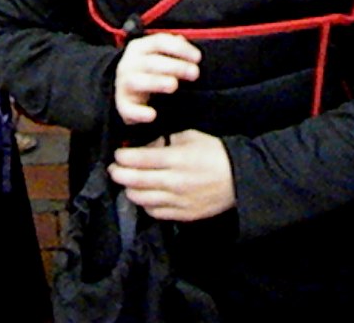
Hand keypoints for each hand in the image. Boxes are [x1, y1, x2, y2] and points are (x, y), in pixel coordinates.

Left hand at [108, 130, 235, 221]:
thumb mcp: (190, 137)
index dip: (123, 157)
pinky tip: (144, 196)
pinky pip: (155, 212)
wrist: (239, 178)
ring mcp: (177, 201)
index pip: (139, 160)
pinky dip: (145, 204)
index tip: (118, 154)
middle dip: (119, 174)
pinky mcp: (182, 215)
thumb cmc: (214, 152)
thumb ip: (165, 142)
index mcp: (176, 159)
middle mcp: (173, 182)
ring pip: (141, 199)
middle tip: (114, 169)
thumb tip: (144, 148)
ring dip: (129, 190)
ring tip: (128, 183)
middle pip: (135, 181)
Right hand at [114, 32, 201, 125]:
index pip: (159, 42)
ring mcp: (124, 85)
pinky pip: (129, 109)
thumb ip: (172, 48)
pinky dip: (139, 113)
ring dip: (156, 82)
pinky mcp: (123, 106)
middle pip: (151, 62)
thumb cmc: (147, 71)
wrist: (122, 91)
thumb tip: (184, 42)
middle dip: (174, 66)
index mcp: (139, 47)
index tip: (198, 58)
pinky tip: (152, 115)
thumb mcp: (157, 55)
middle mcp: (129, 64)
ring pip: (137, 81)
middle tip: (195, 73)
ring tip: (174, 85)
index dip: (180, 49)